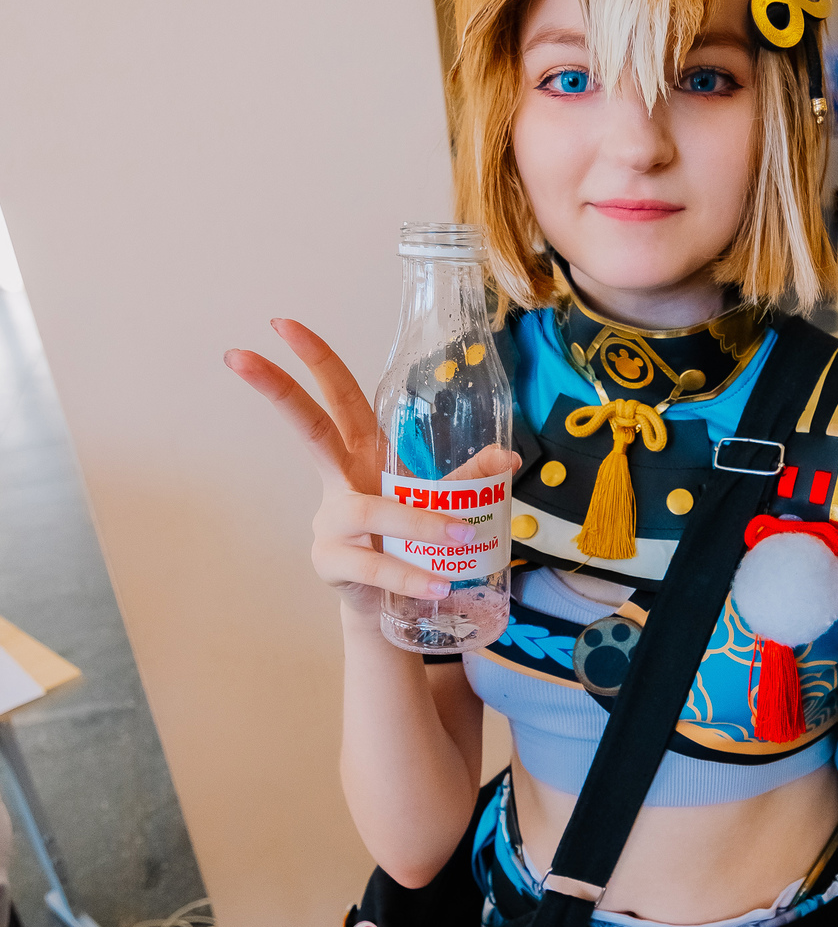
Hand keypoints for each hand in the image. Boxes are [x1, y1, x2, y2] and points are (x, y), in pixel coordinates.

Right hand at [224, 319, 518, 618]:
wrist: (388, 603)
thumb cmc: (404, 538)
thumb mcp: (436, 500)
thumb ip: (467, 478)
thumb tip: (507, 457)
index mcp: (362, 453)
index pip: (337, 396)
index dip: (315, 360)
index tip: (282, 324)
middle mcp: (338, 480)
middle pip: (307, 426)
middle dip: (278, 389)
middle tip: (241, 356)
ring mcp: (330, 521)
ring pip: (368, 510)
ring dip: (417, 520)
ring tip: (463, 536)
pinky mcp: (332, 563)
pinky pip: (374, 565)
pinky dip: (410, 574)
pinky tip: (439, 584)